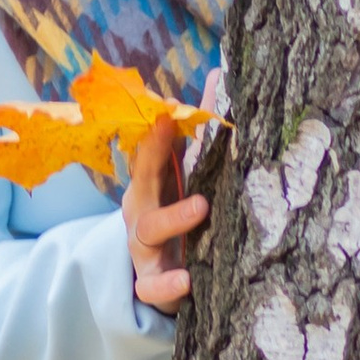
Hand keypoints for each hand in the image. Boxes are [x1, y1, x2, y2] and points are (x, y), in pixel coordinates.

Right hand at [124, 112, 209, 313]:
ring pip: (148, 231)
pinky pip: (153, 287)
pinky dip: (167, 285)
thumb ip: (201, 128)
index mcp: (150, 184)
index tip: (169, 111)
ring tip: (201, 208)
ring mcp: (144, 248)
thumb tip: (217, 72)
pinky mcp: (152, 283)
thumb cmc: (177, 212)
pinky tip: (187, 279)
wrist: (161, 275)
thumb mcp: (188, 173)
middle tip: (173, 131)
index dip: (155, 132)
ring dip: (173, 218)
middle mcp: (142, 211)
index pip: (149, 153)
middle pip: (142, 183)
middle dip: (154, 159)